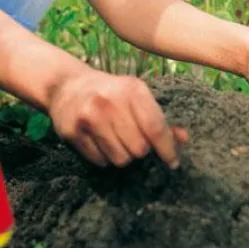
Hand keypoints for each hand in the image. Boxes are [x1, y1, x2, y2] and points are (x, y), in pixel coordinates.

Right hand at [47, 68, 187, 167]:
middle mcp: (110, 102)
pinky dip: (104, 158)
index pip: (155, 128)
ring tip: (116, 141)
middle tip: (133, 141)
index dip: (167, 149)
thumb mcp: (135, 97)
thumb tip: (182, 139)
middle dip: (140, 151)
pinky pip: (100, 161)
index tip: (172, 162)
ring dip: (122, 156)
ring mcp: (89, 117)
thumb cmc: (109, 93)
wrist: (66, 85)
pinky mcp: (72, 131)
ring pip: (120, 159)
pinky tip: (99, 142)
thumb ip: (159, 118)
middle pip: (139, 149)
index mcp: (132, 89)